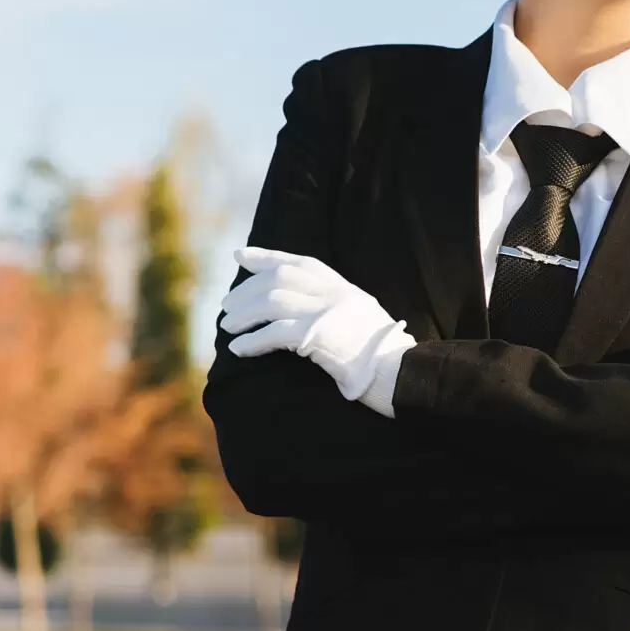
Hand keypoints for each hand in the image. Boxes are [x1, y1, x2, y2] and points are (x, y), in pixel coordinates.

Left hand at [221, 246, 413, 407]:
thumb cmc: (381, 355)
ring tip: (227, 327)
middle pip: (278, 279)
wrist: (402, 373)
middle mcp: (334, 293)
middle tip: (227, 307)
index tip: (240, 256)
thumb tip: (297, 305)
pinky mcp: (319, 336)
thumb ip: (333, 305)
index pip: (298, 262)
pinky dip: (252, 341)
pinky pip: (275, 333)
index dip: (266, 257)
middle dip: (247, 290)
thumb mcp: (360, 317)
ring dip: (244, 315)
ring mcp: (327, 312)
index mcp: (342, 287)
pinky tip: (238, 349)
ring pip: (272, 302)